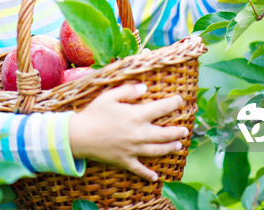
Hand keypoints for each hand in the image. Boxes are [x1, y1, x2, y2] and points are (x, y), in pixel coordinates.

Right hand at [68, 83, 188, 181]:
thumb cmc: (93, 113)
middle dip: (178, 131)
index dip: (173, 103)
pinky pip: (140, 169)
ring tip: (178, 145)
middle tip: (185, 130)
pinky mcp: (125, 160)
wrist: (78, 136)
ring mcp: (133, 149)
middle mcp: (139, 134)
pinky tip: (155, 177)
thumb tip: (144, 87)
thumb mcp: (109, 96)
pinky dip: (148, 174)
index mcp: (136, 116)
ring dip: (170, 148)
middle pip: (165, 134)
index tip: (179, 100)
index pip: (161, 108)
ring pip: (157, 150)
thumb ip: (128, 90)